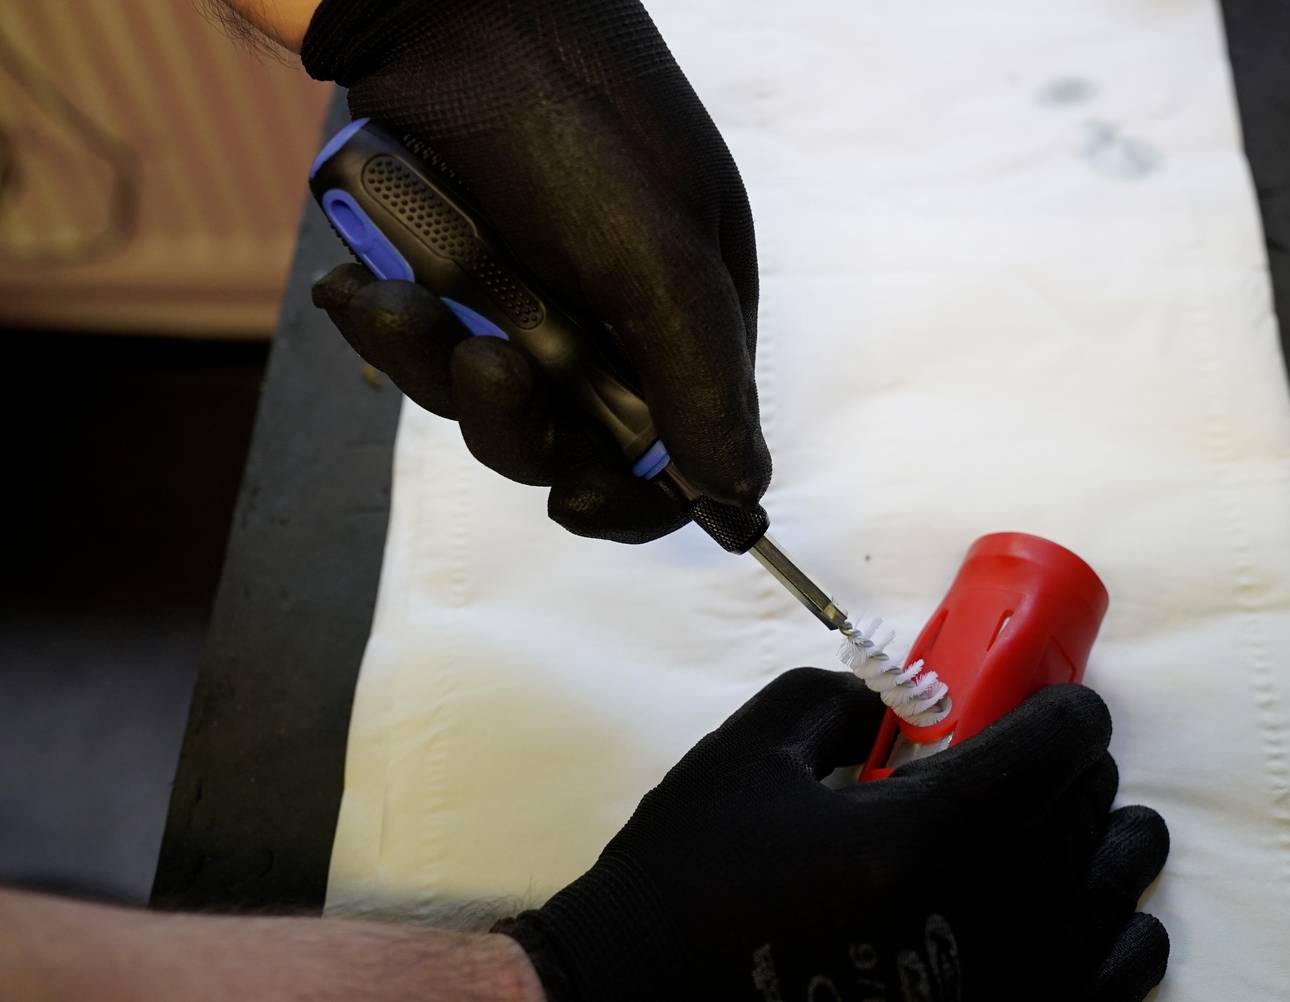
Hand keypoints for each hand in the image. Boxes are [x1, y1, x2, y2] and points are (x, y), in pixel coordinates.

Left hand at [302, 0, 769, 543]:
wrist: (441, 12)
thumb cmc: (573, 119)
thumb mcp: (658, 256)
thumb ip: (702, 378)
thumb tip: (743, 494)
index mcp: (690, 316)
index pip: (680, 450)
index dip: (630, 495)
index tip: (573, 502)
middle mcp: (615, 320)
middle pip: (570, 443)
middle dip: (513, 419)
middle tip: (482, 360)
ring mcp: (531, 301)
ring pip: (484, 404)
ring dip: (435, 366)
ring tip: (402, 300)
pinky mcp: (456, 280)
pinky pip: (423, 350)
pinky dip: (391, 327)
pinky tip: (365, 285)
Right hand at [507, 670, 1169, 1000]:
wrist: (649, 995)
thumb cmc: (693, 875)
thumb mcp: (748, 755)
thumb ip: (836, 701)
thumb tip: (909, 706)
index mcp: (914, 841)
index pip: (1042, 754)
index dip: (1068, 714)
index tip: (1066, 704)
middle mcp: (977, 922)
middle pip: (1082, 816)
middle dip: (1078, 769)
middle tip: (1054, 752)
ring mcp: (1000, 990)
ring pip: (1111, 894)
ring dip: (1109, 841)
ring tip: (1092, 821)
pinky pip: (1113, 980)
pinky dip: (1121, 932)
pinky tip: (1102, 912)